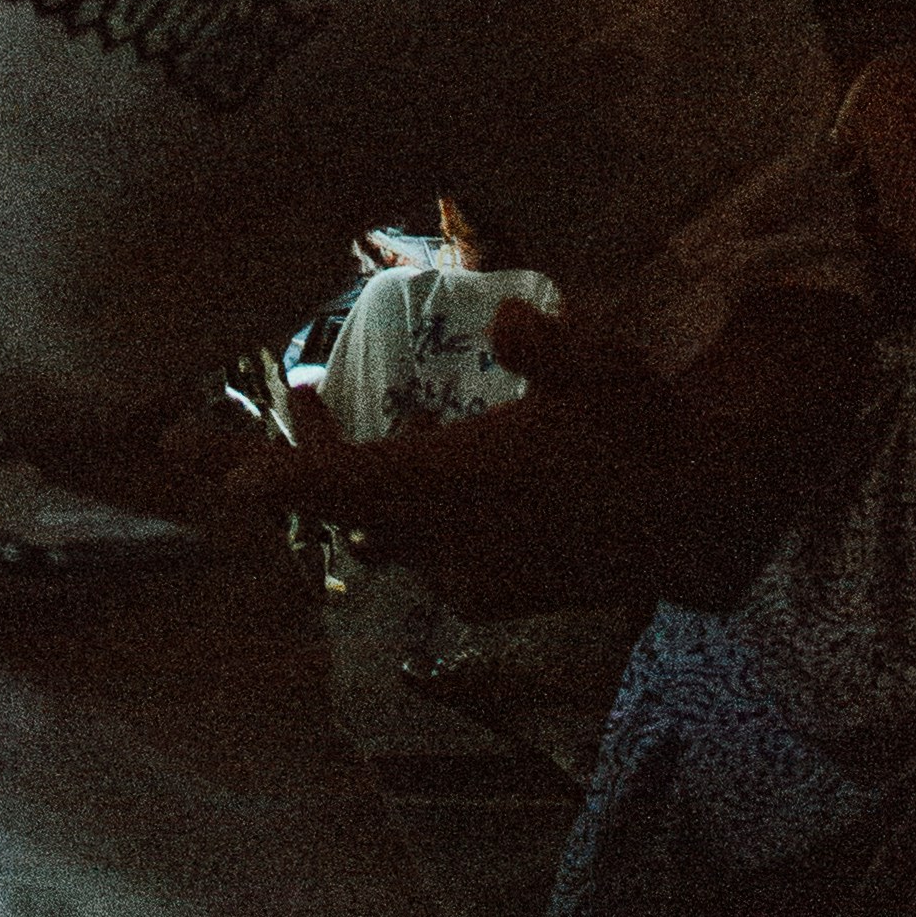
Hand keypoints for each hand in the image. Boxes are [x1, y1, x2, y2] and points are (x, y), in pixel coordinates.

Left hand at [228, 282, 873, 619]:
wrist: (704, 517)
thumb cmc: (650, 428)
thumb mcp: (614, 372)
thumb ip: (558, 351)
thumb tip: (514, 324)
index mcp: (465, 485)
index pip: (348, 485)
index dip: (280, 472)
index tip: (211, 463)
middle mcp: (453, 541)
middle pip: (342, 508)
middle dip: (292, 458)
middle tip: (244, 408)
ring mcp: (466, 576)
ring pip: (374, 529)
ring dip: (343, 475)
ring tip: (313, 399)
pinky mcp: (486, 592)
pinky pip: (413, 548)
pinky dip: (391, 505)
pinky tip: (406, 451)